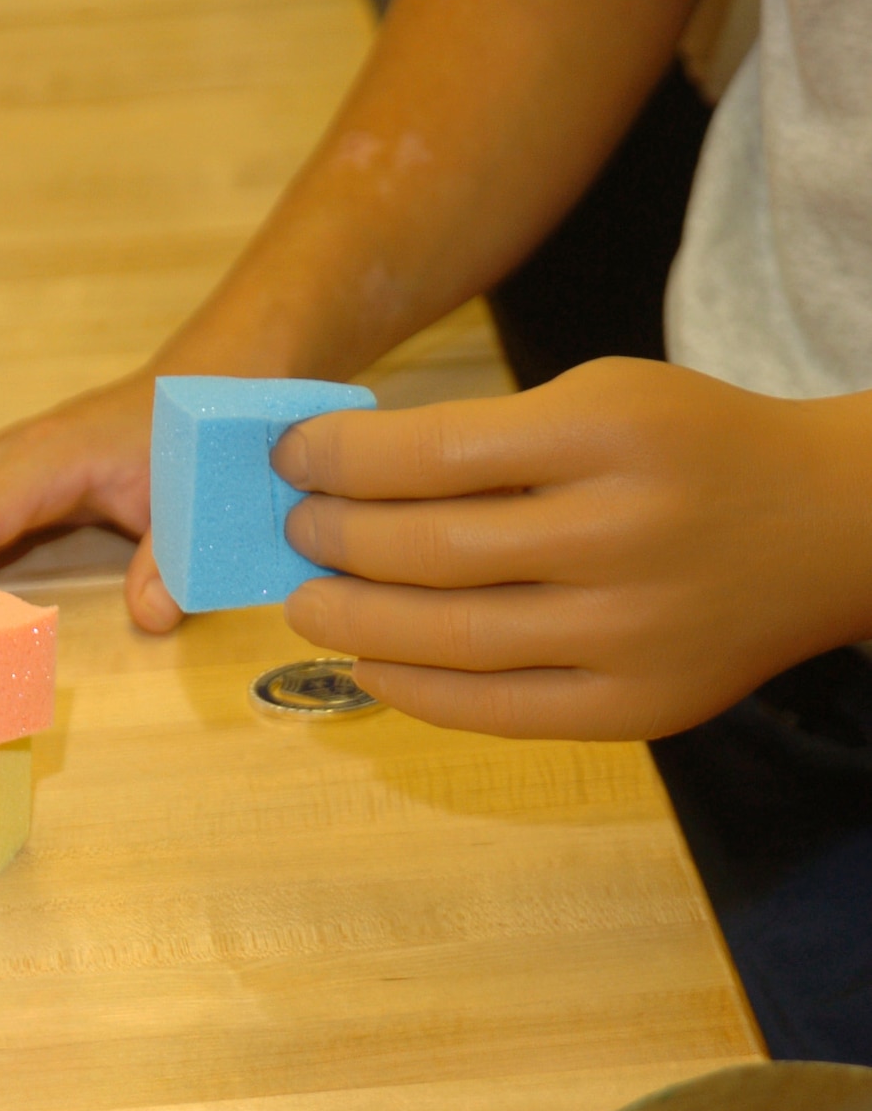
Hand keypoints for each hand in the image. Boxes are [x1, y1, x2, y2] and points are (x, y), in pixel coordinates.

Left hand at [276, 358, 871, 739]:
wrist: (827, 526)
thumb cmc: (688, 451)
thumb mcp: (603, 398)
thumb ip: (488, 435)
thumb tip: (345, 483)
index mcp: (611, 434)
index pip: (435, 452)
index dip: (341, 460)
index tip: (291, 461)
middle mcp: (624, 535)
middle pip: (433, 551)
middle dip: (337, 542)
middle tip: (295, 532)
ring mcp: (632, 633)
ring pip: (453, 639)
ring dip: (357, 622)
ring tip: (308, 601)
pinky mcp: (638, 707)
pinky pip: (498, 711)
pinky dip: (417, 692)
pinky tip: (370, 663)